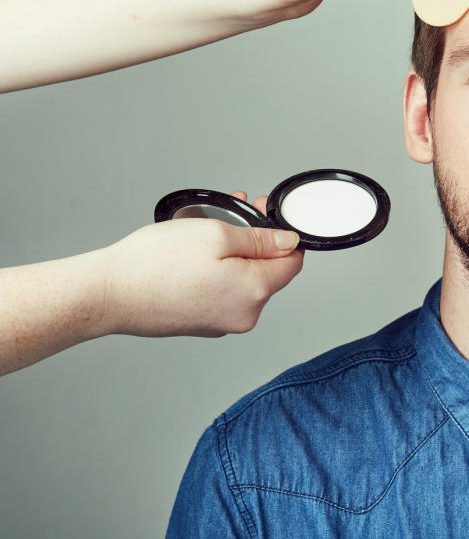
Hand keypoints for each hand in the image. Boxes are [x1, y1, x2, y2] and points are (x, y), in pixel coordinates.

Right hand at [98, 191, 303, 336]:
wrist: (107, 295)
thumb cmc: (154, 264)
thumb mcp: (216, 234)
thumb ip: (260, 239)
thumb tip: (289, 242)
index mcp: (254, 293)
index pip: (292, 264)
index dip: (284, 236)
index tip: (265, 216)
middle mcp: (244, 315)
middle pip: (267, 272)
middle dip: (255, 241)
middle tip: (234, 215)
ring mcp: (221, 323)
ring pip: (242, 281)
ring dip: (233, 254)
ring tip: (208, 230)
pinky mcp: (200, 323)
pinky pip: (220, 293)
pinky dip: (215, 272)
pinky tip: (194, 255)